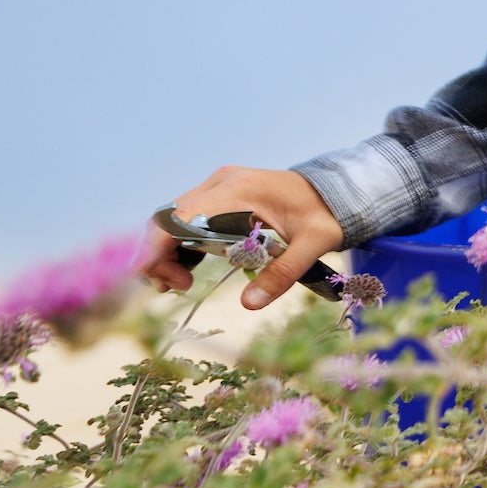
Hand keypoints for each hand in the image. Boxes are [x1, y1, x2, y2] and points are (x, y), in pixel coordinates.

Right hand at [140, 167, 344, 309]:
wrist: (337, 190)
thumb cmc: (326, 215)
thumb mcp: (313, 245)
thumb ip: (282, 274)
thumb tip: (249, 304)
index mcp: (239, 190)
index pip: (180, 216)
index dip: (156, 245)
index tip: (148, 275)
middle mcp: (222, 183)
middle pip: (168, 217)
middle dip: (159, 255)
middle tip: (175, 287)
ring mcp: (219, 186)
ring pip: (173, 218)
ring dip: (167, 251)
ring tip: (181, 283)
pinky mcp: (221, 194)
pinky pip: (187, 218)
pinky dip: (180, 243)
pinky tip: (189, 268)